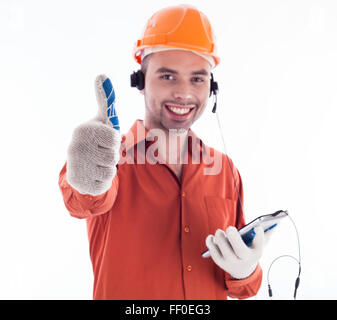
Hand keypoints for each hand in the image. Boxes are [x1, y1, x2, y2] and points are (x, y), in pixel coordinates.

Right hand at [66, 75, 120, 195]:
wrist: (82, 165)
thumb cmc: (97, 139)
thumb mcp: (104, 120)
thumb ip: (106, 100)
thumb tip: (102, 74)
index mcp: (82, 130)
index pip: (113, 138)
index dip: (113, 141)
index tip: (104, 140)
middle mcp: (74, 147)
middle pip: (113, 154)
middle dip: (111, 155)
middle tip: (101, 153)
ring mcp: (75, 166)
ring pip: (110, 170)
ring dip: (108, 168)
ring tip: (98, 163)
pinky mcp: (79, 183)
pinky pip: (105, 183)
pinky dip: (104, 181)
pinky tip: (94, 175)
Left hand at [205, 226, 266, 278]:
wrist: (242, 270)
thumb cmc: (251, 251)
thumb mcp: (260, 244)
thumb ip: (267, 233)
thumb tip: (276, 221)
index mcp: (255, 253)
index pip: (259, 244)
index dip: (259, 236)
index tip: (257, 227)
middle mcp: (244, 259)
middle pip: (240, 250)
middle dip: (234, 238)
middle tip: (230, 228)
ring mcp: (232, 262)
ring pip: (225, 252)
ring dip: (221, 240)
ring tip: (219, 232)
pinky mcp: (221, 262)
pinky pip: (214, 254)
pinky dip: (211, 245)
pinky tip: (211, 237)